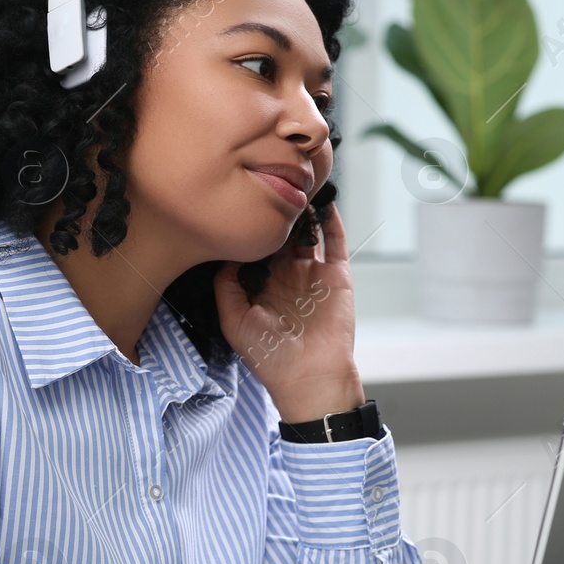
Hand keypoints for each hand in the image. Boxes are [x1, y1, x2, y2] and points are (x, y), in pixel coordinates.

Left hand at [213, 206, 364, 423]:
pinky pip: (335, 241)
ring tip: (295, 187)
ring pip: (307, 232)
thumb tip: (225, 253)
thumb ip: (226, 285)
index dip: (250, 228)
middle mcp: (287, 275)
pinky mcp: (337, 275)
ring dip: (302, 211)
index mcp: (261, 285)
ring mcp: (313, 273)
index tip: (239, 205)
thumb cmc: (269, 357)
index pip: (254, 247)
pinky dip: (331, 220)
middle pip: (281, 234)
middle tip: (269, 186)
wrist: (309, 376)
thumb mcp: (233, 321)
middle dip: (276, 214)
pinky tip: (322, 201)